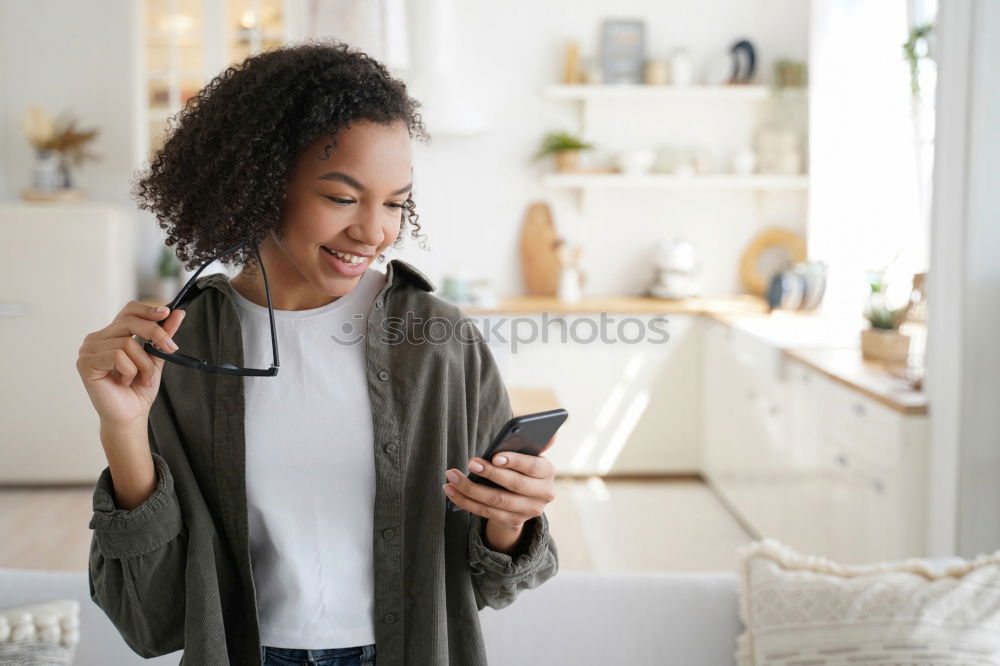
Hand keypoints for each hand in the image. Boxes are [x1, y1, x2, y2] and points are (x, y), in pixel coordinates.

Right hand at [77, 301, 185, 428]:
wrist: (130, 415)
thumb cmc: (139, 388)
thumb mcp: (156, 357)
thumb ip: (163, 335)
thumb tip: (177, 313)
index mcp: (112, 334)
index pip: (128, 310)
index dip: (148, 310)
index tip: (166, 313)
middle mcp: (97, 338)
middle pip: (130, 322)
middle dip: (156, 335)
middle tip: (170, 349)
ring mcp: (88, 350)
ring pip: (127, 343)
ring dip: (143, 364)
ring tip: (142, 378)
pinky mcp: (85, 364)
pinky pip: (117, 357)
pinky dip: (130, 371)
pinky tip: (126, 382)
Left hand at [443, 434, 557, 530]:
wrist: (524, 498)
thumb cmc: (522, 467)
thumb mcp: (530, 455)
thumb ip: (535, 444)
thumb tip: (553, 433)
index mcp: (548, 472)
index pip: (533, 467)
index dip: (514, 462)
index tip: (495, 456)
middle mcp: (543, 494)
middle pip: (514, 485)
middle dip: (490, 474)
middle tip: (470, 463)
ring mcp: (529, 511)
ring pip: (496, 501)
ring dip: (470, 489)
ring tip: (452, 475)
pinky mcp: (513, 522)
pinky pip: (486, 513)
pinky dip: (466, 501)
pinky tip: (451, 490)